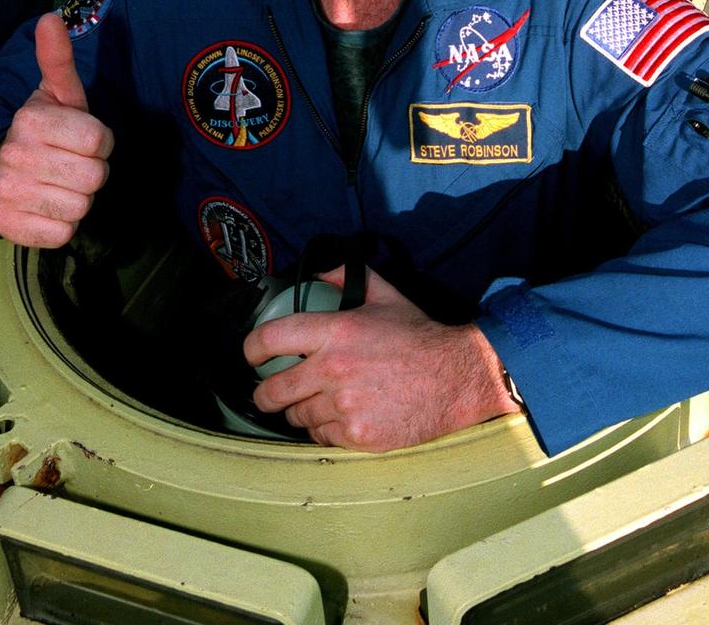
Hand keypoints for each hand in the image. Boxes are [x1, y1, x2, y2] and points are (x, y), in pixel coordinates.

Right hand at [0, 12, 113, 247]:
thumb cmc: (45, 130)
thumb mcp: (58, 93)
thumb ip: (59, 58)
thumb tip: (50, 17)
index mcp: (30, 119)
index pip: (99, 140)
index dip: (99, 142)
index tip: (82, 140)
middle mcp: (14, 155)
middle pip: (94, 176)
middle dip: (92, 171)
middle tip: (72, 163)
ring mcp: (6, 192)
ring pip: (80, 207)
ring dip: (78, 199)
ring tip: (59, 184)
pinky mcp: (5, 225)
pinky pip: (62, 234)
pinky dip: (63, 224)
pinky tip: (48, 206)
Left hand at [245, 266, 519, 450]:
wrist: (456, 377)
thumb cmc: (419, 337)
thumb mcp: (384, 296)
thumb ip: (346, 279)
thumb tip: (319, 272)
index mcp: (336, 331)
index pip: (271, 339)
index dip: (251, 350)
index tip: (251, 357)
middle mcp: (333, 369)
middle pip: (273, 391)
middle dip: (266, 395)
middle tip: (270, 394)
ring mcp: (344, 406)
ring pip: (298, 416)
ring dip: (302, 411)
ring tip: (318, 403)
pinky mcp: (357, 435)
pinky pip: (321, 437)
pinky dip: (325, 431)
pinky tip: (341, 418)